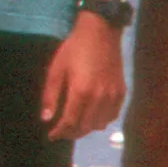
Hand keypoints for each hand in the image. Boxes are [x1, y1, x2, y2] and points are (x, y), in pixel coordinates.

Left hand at [40, 17, 125, 141]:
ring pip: (99, 124)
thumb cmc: (74, 48)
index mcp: (81, 92)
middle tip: (61, 131)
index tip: (51, 135)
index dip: (59, 132)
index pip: (69, 122)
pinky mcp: (121, 92)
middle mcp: (99, 98)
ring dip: (85, 128)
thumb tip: (46, 118)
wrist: (101, 31)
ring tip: (75, 125)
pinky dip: (101, 120)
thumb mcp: (56, 68)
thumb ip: (50, 95)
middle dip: (71, 133)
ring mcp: (112, 96)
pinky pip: (112, 116)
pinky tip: (92, 116)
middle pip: (84, 127)